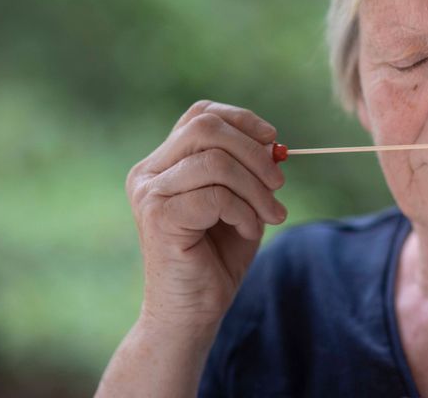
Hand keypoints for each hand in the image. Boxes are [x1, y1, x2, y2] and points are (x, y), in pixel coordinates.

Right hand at [126, 100, 286, 330]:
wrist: (192, 313)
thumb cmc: (216, 258)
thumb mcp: (239, 202)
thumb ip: (248, 169)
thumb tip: (271, 141)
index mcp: (163, 163)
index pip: (200, 115)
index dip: (241, 119)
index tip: (273, 140)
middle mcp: (148, 172)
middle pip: (206, 128)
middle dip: (253, 152)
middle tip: (279, 184)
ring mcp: (149, 193)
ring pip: (215, 162)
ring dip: (255, 188)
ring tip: (270, 215)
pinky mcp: (158, 217)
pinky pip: (215, 196)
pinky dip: (244, 211)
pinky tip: (248, 230)